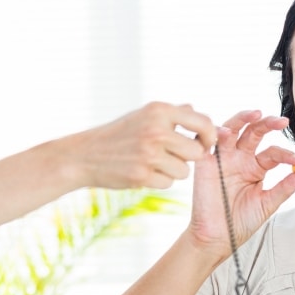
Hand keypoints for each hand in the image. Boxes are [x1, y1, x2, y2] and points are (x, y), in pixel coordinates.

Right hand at [71, 102, 217, 188]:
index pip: (202, 122)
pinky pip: (168, 184)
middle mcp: (156, 130)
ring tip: (152, 163)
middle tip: (172, 156)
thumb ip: (173, 113)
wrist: (85, 155)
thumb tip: (198, 111)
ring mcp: (148, 153)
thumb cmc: (119, 135)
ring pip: (184, 171)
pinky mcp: (141, 175)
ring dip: (172, 171)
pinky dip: (159, 181)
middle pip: (196, 152)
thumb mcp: (143, 115)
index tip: (205, 143)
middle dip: (188, 158)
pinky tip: (142, 172)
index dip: (209, 136)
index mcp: (159, 111)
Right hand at [189, 110, 294, 258]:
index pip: (273, 152)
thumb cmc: (240, 222)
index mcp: (256, 168)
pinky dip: (214, 133)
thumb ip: (285, 187)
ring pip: (231, 129)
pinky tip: (224, 132)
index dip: (286, 155)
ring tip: (255, 114)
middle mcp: (240, 159)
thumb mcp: (267, 203)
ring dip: (242, 118)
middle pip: (253, 132)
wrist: (217, 238)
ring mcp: (222, 158)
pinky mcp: (204, 163)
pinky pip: (206, 141)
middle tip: (280, 122)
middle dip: (267, 124)